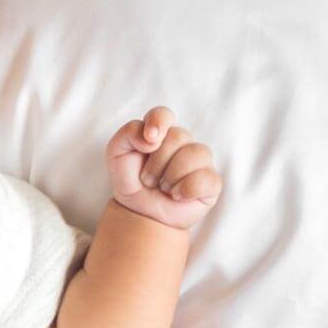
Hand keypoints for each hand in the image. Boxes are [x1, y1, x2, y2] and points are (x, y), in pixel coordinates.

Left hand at [105, 106, 220, 229]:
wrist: (140, 212)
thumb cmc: (131, 179)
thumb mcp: (116, 153)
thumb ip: (128, 134)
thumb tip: (151, 138)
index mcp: (160, 131)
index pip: (164, 114)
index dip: (158, 123)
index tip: (149, 141)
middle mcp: (183, 142)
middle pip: (178, 136)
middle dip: (158, 162)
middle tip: (147, 179)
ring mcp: (200, 161)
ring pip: (196, 153)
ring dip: (171, 176)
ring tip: (163, 188)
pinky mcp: (211, 182)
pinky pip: (207, 178)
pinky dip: (187, 189)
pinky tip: (177, 196)